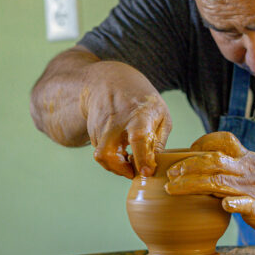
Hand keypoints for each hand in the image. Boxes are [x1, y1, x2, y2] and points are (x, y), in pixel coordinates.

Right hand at [84, 61, 171, 177]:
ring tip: (128, 158)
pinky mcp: (92, 132)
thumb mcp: (161, 115)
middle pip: (107, 153)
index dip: (142, 158)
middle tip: (133, 172)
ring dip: (116, 165)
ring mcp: (100, 127)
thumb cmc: (143, 101)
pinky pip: (101, 152)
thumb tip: (153, 166)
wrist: (109, 81)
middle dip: (119, 170)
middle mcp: (115, 121)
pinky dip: (111, 157)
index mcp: (139, 115)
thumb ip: (159, 142)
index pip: (138, 138)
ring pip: (102, 156)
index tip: (147, 172)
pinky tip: (121, 150)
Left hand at [165, 131, 254, 237]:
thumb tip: (206, 169)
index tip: (186, 150)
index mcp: (247, 159)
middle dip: (188, 166)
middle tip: (169, 174)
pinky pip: (247, 204)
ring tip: (173, 189)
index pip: (224, 141)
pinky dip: (234, 204)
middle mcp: (248, 170)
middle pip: (214, 162)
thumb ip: (233, 168)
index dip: (203, 143)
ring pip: (221, 182)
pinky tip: (223, 205)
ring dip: (194, 184)